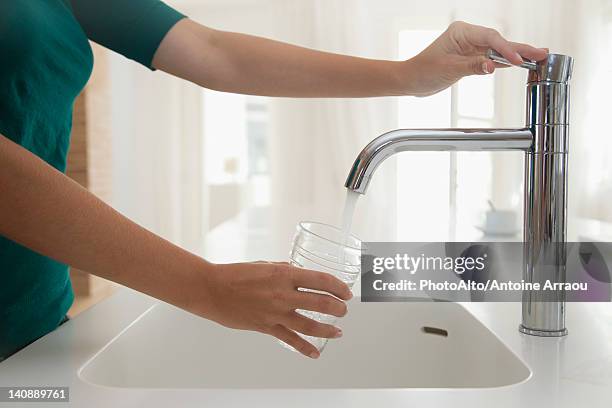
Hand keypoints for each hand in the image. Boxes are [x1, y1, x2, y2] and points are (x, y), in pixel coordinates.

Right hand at [191, 261, 352, 358]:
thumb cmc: (236, 274)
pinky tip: (315, 352)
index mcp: (284, 274)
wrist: (212, 290)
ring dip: (328, 329)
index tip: (346, 291)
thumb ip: (285, 270)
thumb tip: (299, 273)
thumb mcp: (265, 265)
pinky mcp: (266, 327)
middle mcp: (283, 294)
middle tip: (344, 309)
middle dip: (338, 308)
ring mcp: (275, 313)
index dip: (338, 286)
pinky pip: (290, 340)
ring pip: (310, 325)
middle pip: (322, 303)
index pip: (321, 280)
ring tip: (338, 331)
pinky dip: (305, 348)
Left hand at [403, 21, 548, 95]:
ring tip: (538, 57)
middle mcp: (468, 37)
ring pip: (499, 51)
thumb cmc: (423, 71)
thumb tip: (492, 67)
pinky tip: (522, 62)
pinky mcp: (472, 59)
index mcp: (461, 32)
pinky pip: (493, 59)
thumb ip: (472, 67)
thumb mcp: (448, 69)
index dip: (506, 50)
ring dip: (517, 55)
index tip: (518, 61)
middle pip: (499, 42)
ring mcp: (471, 47)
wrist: (411, 80)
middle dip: (520, 48)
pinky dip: (506, 62)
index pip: (490, 38)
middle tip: (541, 53)